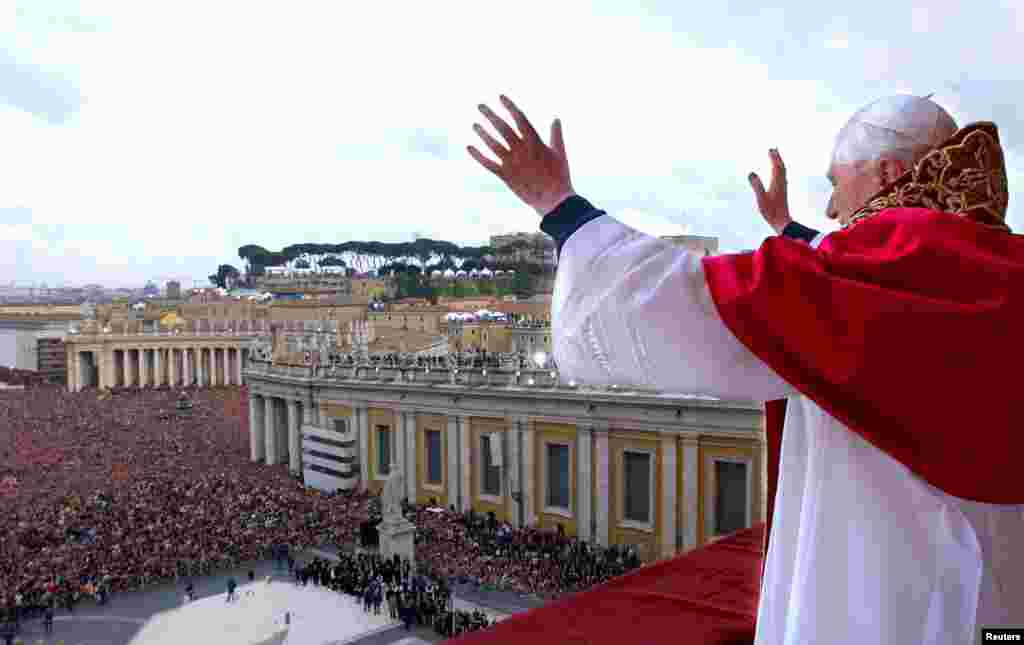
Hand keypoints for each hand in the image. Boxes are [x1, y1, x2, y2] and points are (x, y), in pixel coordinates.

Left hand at [467, 95, 574, 216]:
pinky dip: (478, 156)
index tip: (500, 97)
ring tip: (475, 124)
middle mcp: (521, 150)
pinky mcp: (506, 176)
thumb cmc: (560, 177)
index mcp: (535, 143)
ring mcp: (512, 164)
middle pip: (503, 128)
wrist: (554, 201)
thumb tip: (556, 119)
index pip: (520, 119)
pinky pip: (489, 164)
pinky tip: (469, 147)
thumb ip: (556, 135)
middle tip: (480, 106)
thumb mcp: (560, 154)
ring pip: (493, 144)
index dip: (509, 107)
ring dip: (483, 133)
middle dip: (491, 115)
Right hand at [749, 149, 790, 234]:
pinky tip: (776, 172)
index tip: (771, 149)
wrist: (782, 221)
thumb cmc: (771, 211)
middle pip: (781, 167)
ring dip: (778, 162)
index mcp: (777, 183)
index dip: (774, 157)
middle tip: (773, 149)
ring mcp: (782, 187)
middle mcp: (781, 183)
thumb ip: (756, 185)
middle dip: (777, 157)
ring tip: (775, 157)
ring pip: (782, 171)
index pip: (776, 166)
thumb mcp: (761, 198)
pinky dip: (779, 170)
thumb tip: (751, 173)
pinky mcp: (782, 191)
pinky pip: (781, 176)